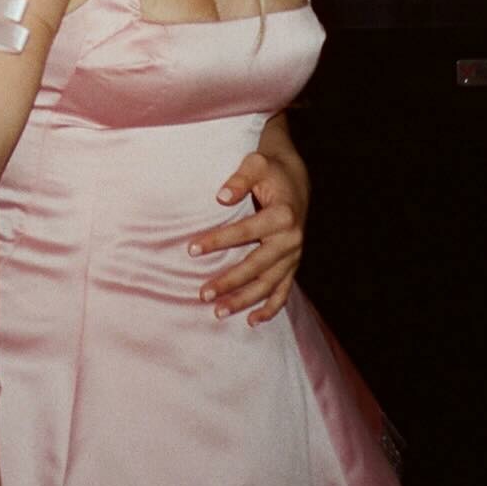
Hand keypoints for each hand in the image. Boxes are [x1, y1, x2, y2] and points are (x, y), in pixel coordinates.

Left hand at [189, 150, 307, 325]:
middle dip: (229, 281)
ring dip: (244, 300)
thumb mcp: (255, 164)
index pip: (245, 232)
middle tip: (202, 293)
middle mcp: (291, 239)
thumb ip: (238, 179)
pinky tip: (252, 321)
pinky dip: (270, 308)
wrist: (295, 177)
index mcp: (283, 215)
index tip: (191, 249)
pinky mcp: (292, 263)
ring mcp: (293, 255)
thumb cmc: (269, 169)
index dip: (218, 241)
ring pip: (269, 285)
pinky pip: (284, 291)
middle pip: (257, 266)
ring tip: (218, 312)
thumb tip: (220, 197)